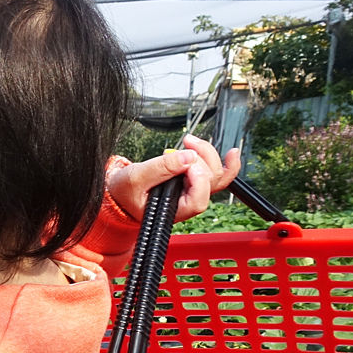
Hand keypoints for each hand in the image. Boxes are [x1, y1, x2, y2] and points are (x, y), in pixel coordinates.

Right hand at [107, 134, 240, 223]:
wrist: (120, 192)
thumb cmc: (124, 191)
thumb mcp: (134, 178)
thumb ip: (160, 168)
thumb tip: (189, 156)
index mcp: (173, 211)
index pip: (198, 200)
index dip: (197, 178)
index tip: (184, 161)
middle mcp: (188, 203)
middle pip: (210, 182)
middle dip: (202, 157)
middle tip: (185, 143)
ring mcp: (193, 192)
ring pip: (215, 174)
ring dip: (208, 153)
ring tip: (190, 141)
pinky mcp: (194, 182)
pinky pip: (218, 175)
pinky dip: (227, 163)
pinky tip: (233, 152)